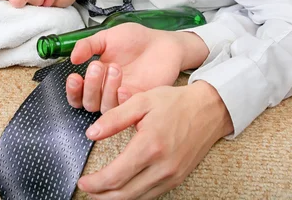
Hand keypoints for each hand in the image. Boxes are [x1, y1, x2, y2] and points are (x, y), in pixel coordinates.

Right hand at [66, 23, 208, 112]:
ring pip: (104, 107)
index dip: (73, 90)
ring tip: (115, 68)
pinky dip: (122, 99)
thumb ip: (88, 46)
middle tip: (97, 65)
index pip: (78, 94)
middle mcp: (107, 91)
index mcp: (97, 77)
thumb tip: (72, 58)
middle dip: (90, 85)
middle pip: (89, 103)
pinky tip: (124, 87)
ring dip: (106, 89)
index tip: (74, 77)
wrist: (162, 42)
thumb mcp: (107, 37)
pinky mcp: (139, 101)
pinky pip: (126, 109)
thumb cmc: (136, 39)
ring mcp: (123, 98)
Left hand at [78, 81, 233, 198]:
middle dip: (100, 195)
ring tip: (100, 191)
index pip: (115, 176)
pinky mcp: (178, 178)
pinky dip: (133, 196)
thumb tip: (91, 133)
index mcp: (150, 146)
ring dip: (115, 199)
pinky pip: (151, 195)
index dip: (94, 183)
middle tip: (87, 188)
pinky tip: (122, 188)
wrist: (209, 109)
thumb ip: (114, 118)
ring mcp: (172, 175)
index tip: (82, 180)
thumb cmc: (175, 102)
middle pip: (123, 194)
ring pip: (137, 198)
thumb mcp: (142, 101)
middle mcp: (162, 166)